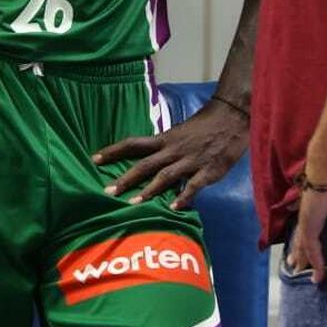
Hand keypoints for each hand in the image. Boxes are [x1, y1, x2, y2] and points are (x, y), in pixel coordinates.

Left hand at [92, 98, 248, 208]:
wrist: (231, 117)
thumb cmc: (203, 126)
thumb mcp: (178, 133)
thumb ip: (163, 147)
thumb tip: (145, 159)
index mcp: (165, 139)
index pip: (133, 143)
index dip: (113, 151)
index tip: (94, 159)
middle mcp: (173, 150)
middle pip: (145, 164)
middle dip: (125, 178)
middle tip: (108, 192)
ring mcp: (190, 161)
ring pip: (165, 176)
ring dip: (149, 190)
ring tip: (133, 204)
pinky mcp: (208, 171)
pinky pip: (193, 186)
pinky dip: (183, 197)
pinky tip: (172, 209)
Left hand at [284, 159, 326, 283]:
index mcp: (320, 199)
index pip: (312, 219)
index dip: (308, 229)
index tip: (307, 238)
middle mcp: (310, 209)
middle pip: (302, 234)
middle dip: (299, 249)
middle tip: (296, 264)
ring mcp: (307, 217)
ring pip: (302, 244)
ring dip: (303, 259)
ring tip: (299, 272)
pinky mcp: (308, 225)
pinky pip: (311, 248)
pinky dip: (315, 262)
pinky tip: (317, 276)